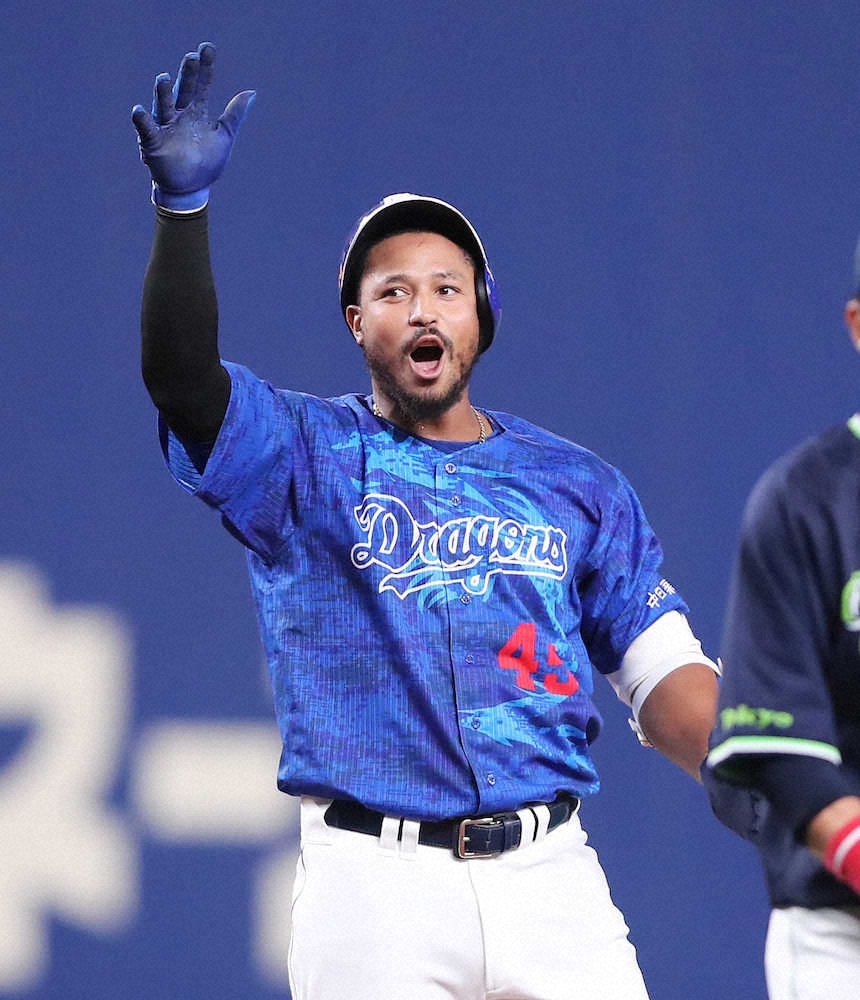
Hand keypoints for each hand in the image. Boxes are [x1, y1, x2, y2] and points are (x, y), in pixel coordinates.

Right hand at [132, 42, 254, 210]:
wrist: (191, 190)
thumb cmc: (206, 163)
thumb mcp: (224, 136)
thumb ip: (235, 115)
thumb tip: (251, 92)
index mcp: (197, 113)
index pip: (201, 86)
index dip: (204, 68)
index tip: (207, 48)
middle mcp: (179, 115)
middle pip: (183, 90)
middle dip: (186, 75)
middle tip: (191, 57)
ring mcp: (165, 127)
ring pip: (163, 105)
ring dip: (163, 93)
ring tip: (163, 78)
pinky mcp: (153, 143)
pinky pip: (146, 129)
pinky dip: (142, 120)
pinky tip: (140, 110)